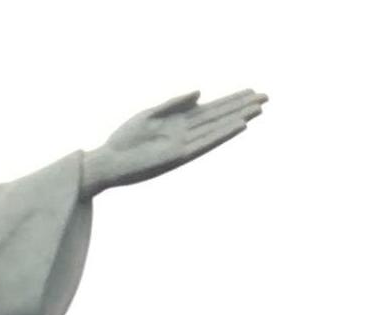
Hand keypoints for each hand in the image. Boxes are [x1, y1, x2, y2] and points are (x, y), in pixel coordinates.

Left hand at [84, 89, 266, 192]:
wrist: (108, 162)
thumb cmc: (125, 140)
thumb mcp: (150, 115)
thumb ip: (174, 104)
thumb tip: (200, 92)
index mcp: (179, 122)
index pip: (212, 109)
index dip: (232, 99)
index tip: (251, 90)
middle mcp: (186, 133)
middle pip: (220, 117)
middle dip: (241, 106)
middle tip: (266, 97)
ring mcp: (184, 145)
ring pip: (217, 129)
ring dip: (238, 119)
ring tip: (258, 109)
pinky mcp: (178, 156)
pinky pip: (205, 143)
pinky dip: (222, 134)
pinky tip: (238, 125)